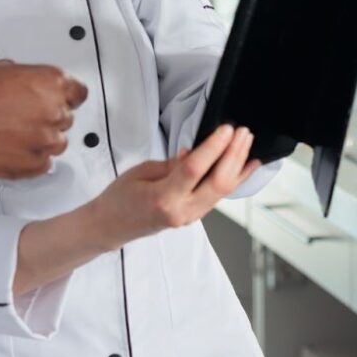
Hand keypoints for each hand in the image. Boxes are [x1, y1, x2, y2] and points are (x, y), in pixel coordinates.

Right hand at [0, 60, 87, 177]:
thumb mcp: (2, 69)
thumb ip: (30, 78)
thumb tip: (35, 86)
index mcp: (49, 83)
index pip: (79, 93)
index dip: (69, 97)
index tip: (64, 101)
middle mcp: (52, 111)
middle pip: (66, 118)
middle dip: (48, 117)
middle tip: (22, 117)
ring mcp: (44, 140)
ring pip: (57, 143)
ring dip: (41, 140)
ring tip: (13, 134)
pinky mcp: (33, 165)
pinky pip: (44, 164)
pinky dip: (32, 159)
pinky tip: (11, 148)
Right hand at [87, 125, 260, 249]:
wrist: (111, 226)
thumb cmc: (119, 198)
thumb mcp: (141, 172)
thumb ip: (172, 164)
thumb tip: (195, 152)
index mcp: (163, 198)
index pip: (195, 170)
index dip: (213, 147)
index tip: (226, 129)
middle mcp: (181, 211)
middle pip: (217, 182)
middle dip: (233, 154)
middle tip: (242, 133)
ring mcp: (189, 217)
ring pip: (223, 191)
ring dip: (238, 164)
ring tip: (246, 142)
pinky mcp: (193, 216)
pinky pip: (219, 196)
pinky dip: (234, 179)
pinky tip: (246, 166)